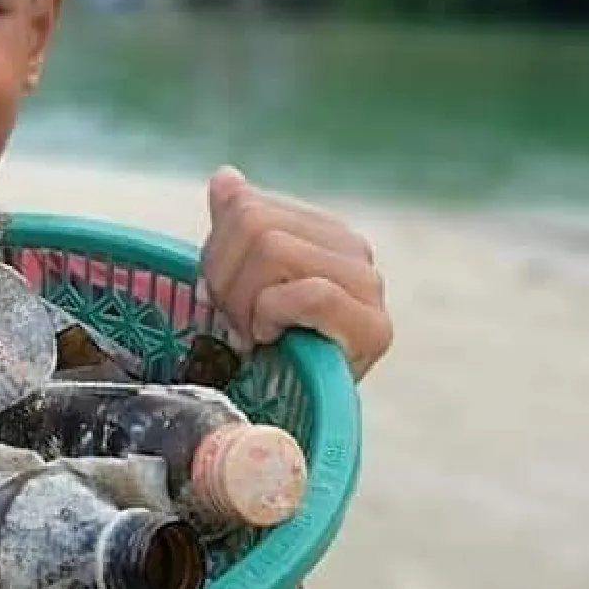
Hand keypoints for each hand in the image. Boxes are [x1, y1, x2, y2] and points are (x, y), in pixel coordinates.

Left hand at [199, 166, 392, 380]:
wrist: (305, 411)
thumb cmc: (272, 351)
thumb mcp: (244, 286)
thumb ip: (238, 230)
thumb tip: (225, 177)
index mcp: (321, 231)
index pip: (246, 206)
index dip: (216, 255)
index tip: (219, 298)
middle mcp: (352, 249)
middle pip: (255, 224)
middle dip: (225, 280)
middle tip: (233, 322)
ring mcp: (368, 286)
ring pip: (273, 249)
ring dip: (244, 303)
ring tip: (252, 333)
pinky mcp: (373, 326)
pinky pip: (308, 292)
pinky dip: (273, 314)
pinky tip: (271, 338)